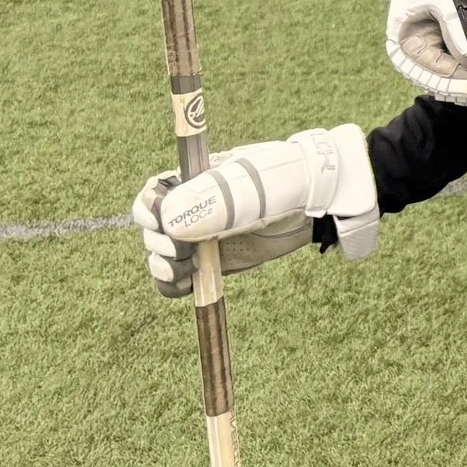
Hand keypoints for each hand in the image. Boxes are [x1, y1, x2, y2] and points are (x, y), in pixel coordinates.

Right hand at [131, 125, 376, 296]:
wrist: (318, 203)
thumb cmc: (286, 183)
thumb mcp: (253, 187)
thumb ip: (214, 202)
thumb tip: (168, 222)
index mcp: (192, 179)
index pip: (150, 195)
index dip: (148, 212)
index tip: (164, 225)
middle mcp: (189, 208)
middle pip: (150, 230)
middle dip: (159, 244)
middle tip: (186, 251)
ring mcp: (200, 237)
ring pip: (159, 257)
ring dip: (163, 268)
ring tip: (191, 269)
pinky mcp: (212, 262)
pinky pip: (177, 280)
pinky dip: (173, 287)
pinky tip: (188, 285)